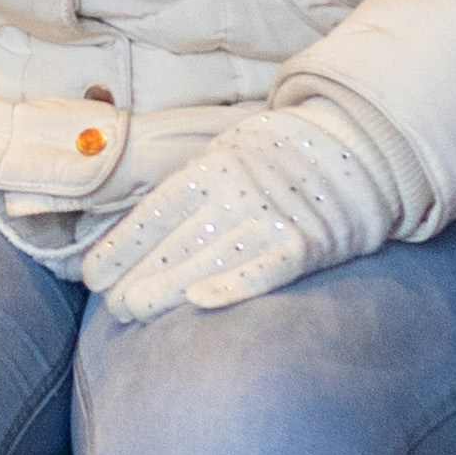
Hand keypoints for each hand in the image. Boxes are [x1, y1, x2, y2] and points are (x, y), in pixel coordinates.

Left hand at [77, 95, 409, 322]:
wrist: (363, 143)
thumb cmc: (280, 160)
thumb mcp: (229, 156)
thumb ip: (193, 191)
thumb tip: (138, 230)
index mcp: (215, 168)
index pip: (157, 211)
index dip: (123, 244)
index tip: (93, 275)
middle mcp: (240, 191)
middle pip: (179, 239)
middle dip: (141, 273)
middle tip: (112, 306)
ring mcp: (275, 215)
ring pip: (213, 256)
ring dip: (170, 286)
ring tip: (134, 311)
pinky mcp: (311, 239)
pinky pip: (270, 265)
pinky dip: (236, 284)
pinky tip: (202, 303)